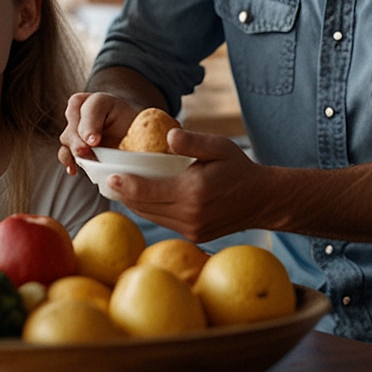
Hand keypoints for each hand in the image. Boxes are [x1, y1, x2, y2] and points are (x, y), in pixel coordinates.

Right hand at [57, 91, 142, 174]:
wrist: (133, 139)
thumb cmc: (139, 130)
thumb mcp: (140, 126)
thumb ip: (134, 130)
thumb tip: (130, 148)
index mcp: (103, 101)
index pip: (92, 106)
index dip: (90, 124)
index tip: (94, 141)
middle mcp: (85, 109)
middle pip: (74, 120)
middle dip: (78, 138)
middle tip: (85, 151)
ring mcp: (76, 127)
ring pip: (67, 136)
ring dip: (73, 149)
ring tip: (83, 160)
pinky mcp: (72, 144)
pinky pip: (64, 151)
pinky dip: (68, 160)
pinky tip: (74, 169)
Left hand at [108, 129, 267, 242]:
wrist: (262, 199)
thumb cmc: (239, 168)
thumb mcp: (220, 147)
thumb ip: (193, 141)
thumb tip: (168, 136)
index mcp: (193, 191)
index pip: (147, 191)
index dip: (124, 185)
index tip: (109, 176)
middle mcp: (190, 214)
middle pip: (144, 207)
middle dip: (124, 194)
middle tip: (108, 181)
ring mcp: (192, 228)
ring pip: (152, 217)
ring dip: (135, 204)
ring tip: (122, 189)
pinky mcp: (195, 235)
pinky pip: (164, 222)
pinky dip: (152, 210)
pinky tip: (145, 198)